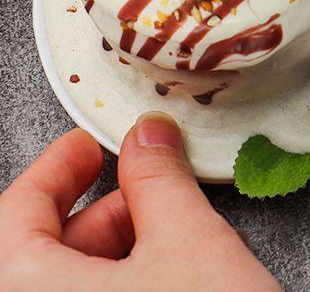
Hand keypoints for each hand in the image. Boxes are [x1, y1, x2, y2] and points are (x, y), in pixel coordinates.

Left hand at [0, 115, 279, 290]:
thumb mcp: (188, 241)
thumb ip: (158, 178)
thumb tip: (147, 137)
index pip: (14, 214)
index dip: (58, 168)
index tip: (91, 145)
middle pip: (33, 257)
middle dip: (100, 215)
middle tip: (149, 191)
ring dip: (111, 258)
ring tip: (172, 241)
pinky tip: (166, 284)